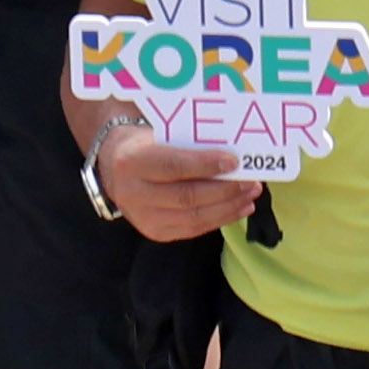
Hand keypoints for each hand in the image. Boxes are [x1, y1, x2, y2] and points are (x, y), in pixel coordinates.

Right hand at [89, 120, 257, 244]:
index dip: (205, 165)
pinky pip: (193, 228)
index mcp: (132, 162)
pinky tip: (239, 208)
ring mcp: (142, 218)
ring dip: (228, 207)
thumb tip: (234, 151)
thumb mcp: (160, 136)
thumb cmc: (148, 145)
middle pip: (186, 196)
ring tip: (250, 195)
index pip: (173, 166)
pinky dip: (220, 218)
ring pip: (193, 217)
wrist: (117, 168)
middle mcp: (133, 193)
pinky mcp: (155, 232)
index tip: (234, 161)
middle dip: (224, 190)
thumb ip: (190, 144)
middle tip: (251, 181)